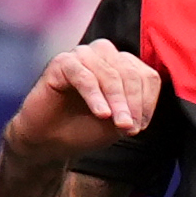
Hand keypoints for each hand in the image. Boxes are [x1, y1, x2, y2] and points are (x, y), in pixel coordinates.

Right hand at [2, 39, 162, 165]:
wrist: (49, 141)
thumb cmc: (84, 129)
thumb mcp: (117, 122)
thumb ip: (133, 110)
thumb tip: (143, 108)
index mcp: (121, 65)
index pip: (145, 76)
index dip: (146, 102)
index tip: (139, 127)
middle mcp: (103, 55)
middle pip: (129, 73)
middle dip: (132, 103)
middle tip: (129, 128)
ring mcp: (82, 56)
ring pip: (110, 73)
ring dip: (117, 101)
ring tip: (119, 124)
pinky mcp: (61, 63)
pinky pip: (84, 76)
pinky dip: (95, 96)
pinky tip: (101, 114)